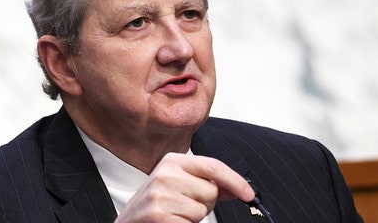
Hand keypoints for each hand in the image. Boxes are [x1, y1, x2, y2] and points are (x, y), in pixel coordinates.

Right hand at [115, 153, 254, 222]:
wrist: (129, 222)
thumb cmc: (156, 204)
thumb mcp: (178, 184)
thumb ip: (207, 183)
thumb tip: (238, 188)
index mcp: (171, 161)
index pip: (213, 166)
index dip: (235, 181)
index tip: (249, 194)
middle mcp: (164, 174)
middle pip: (211, 191)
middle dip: (205, 203)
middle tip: (184, 205)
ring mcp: (160, 195)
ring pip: (202, 210)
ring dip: (193, 217)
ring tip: (175, 214)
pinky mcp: (158, 216)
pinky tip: (170, 221)